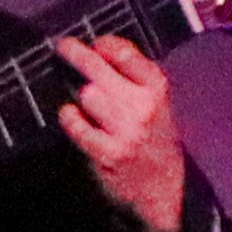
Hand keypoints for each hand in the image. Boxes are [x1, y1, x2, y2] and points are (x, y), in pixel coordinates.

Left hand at [52, 28, 193, 231]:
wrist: (168, 187)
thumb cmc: (158, 140)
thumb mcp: (159, 102)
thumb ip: (135, 78)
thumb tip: (98, 52)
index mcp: (157, 88)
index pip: (125, 53)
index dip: (104, 44)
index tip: (94, 43)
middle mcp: (143, 105)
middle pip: (97, 68)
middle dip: (75, 53)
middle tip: (63, 47)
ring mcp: (126, 130)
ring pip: (88, 95)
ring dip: (82, 97)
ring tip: (88, 104)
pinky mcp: (109, 152)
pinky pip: (77, 126)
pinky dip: (70, 119)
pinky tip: (70, 116)